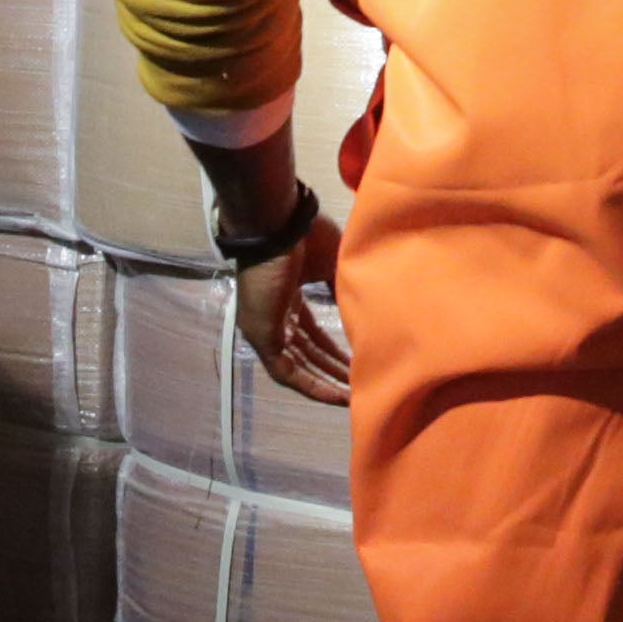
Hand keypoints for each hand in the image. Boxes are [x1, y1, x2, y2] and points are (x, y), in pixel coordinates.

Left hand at [244, 210, 348, 405]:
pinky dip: (310, 384)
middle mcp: (274, 313)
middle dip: (333, 370)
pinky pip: (286, 370)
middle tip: (358, 386)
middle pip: (306, 351)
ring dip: (324, 382)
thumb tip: (362, 312)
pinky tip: (335, 394)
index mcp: (288, 296)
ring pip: (296, 365)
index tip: (357, 362)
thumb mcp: (333, 266)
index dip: (334, 350)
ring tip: (351, 398)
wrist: (278, 223)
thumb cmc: (305, 236)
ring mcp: (264, 326)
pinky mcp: (261, 335)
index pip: (311, 333)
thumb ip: (342, 292)